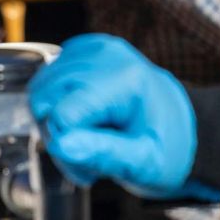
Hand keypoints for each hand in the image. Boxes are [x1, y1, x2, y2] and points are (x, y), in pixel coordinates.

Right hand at [28, 34, 219, 199]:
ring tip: (83, 143)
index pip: (64, 114)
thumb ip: (103, 153)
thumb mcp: (145, 164)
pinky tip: (79, 120)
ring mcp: (94, 47)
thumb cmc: (165, 148)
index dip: (67, 148)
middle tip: (84, 163)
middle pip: (47, 98)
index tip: (89, 171)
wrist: (178, 124)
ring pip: (40, 88)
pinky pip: (46, 78)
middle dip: (57, 137)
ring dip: (52, 123)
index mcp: (128, 81)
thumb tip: (60, 145)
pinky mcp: (83, 48)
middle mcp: (107, 55)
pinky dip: (54, 104)